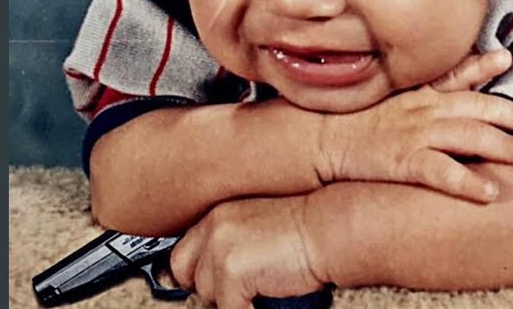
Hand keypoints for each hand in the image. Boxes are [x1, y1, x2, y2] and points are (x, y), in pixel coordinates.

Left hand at [169, 195, 323, 308]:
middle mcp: (213, 226)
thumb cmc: (305, 234)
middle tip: (240, 290)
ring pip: (207, 294)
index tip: (210, 284)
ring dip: (231, 298)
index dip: (198, 273)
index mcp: (218, 214)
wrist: (329, 230)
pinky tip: (268, 297)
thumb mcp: (257, 230)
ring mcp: (219, 247)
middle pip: (186, 273)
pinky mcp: (231, 270)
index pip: (183, 253)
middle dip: (210, 286)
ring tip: (261, 288)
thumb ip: (231, 245)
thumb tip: (210, 279)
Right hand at [316, 48, 512, 202]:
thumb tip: (442, 85)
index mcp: (419, 94)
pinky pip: (441, 173)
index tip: (509, 59)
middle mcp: (424, 110)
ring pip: (470, 138)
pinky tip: (490, 192)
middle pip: (479, 109)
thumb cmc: (350, 120)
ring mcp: (415, 134)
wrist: (314, 138)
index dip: (485, 68)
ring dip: (506, 147)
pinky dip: (467, 182)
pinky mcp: (404, 162)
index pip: (457, 76)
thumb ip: (416, 90)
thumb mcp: (384, 96)